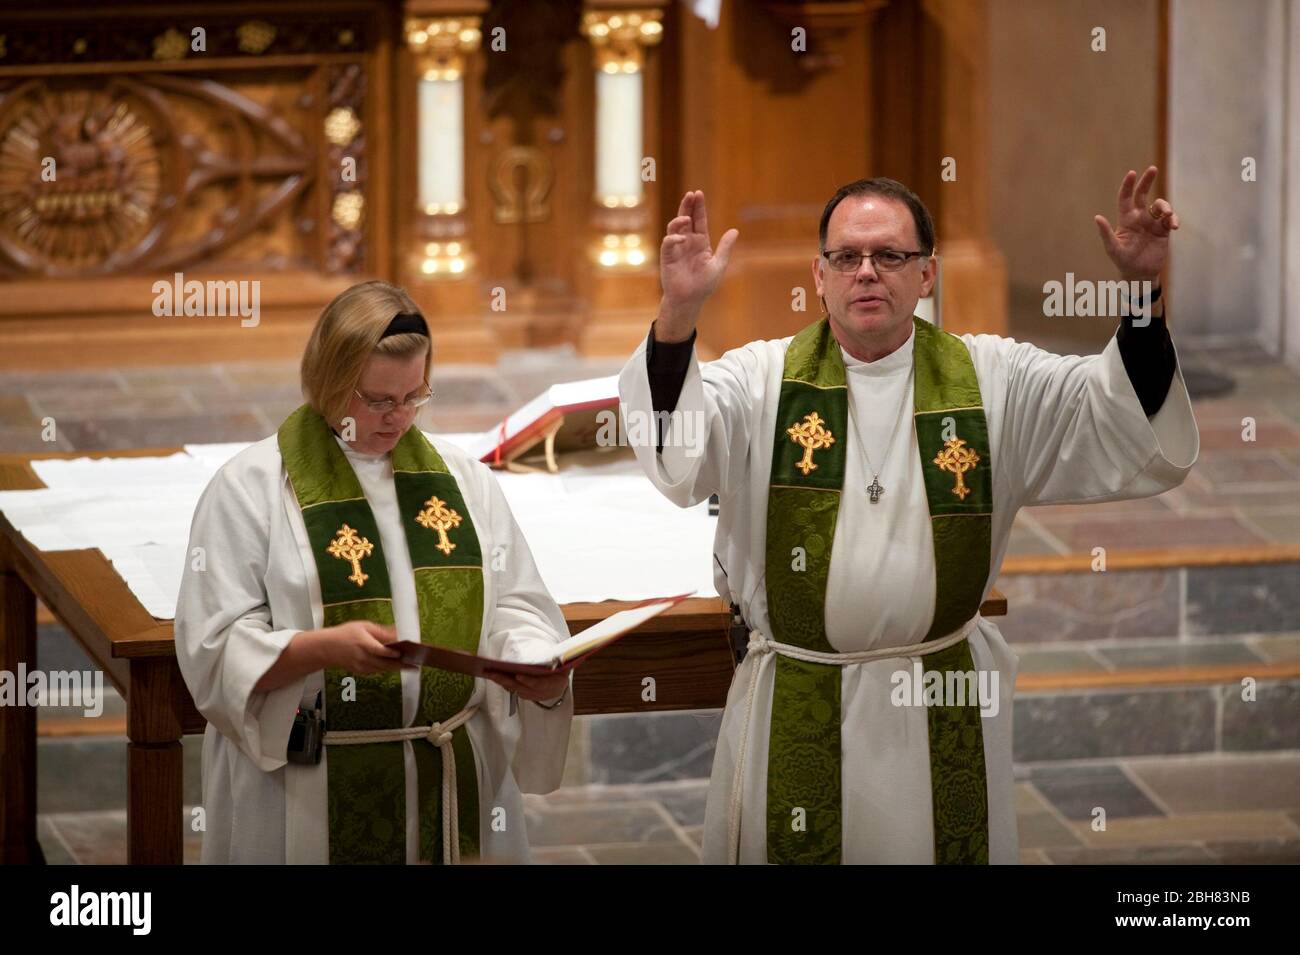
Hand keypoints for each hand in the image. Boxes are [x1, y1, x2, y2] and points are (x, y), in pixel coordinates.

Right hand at [314, 620, 402, 673]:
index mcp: (363, 644)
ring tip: (410, 666)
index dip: (391, 653)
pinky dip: (386, 669)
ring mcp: (361, 666)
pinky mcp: (360, 672)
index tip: (402, 653)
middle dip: (400, 665)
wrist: (327, 648)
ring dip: (396, 668)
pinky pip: (377, 671)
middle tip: (415, 665)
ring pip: (382, 669)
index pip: (379, 650)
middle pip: (384, 663)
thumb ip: (381, 631)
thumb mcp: (363, 626)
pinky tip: (396, 666)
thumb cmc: (346, 634)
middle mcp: (362, 657)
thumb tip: (397, 632)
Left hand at [485, 669, 569, 702]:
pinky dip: (504, 683)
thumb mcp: (565, 664)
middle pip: (522, 688)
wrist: (561, 684)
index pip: (540, 684)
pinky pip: (513, 690)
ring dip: (502, 682)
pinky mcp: (526, 695)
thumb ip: (562, 661)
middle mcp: (543, 693)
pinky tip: (495, 676)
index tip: (519, 676)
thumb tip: (559, 655)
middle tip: (494, 673)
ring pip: (516, 690)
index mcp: (555, 684)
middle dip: (507, 680)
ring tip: (490, 673)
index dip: (529, 681)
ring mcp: (533, 696)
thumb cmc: (562, 670)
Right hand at [657, 190, 737, 340]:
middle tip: (691, 194)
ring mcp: (676, 249)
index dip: (699, 208)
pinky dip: (673, 239)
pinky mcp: (668, 257)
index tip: (698, 194)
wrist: (690, 300)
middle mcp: (687, 242)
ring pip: (674, 228)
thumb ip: (725, 248)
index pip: (699, 221)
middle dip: (687, 206)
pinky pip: (668, 243)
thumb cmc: (704, 285)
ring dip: (679, 220)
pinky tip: (681, 238)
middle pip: (686, 219)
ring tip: (686, 218)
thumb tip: (735, 231)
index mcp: (700, 242)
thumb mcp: (718, 264)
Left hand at [1094, 166, 1179, 281]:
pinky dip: (1173, 219)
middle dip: (1147, 181)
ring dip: (1166, 207)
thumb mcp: (1113, 248)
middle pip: (1143, 194)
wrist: (1139, 274)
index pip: (1126, 198)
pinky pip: (1170, 219)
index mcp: (1126, 219)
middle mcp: (1139, 218)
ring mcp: (1152, 223)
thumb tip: (1097, 218)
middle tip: (1152, 169)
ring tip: (1169, 215)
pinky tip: (1174, 225)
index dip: (1128, 185)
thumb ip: (1106, 233)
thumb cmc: (1123, 261)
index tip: (1132, 173)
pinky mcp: (1163, 230)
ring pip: (1160, 206)